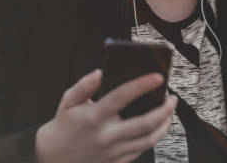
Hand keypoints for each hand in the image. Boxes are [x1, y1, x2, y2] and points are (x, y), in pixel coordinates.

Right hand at [35, 69, 177, 162]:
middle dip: (164, 110)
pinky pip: (141, 151)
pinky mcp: (116, 162)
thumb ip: (84, 85)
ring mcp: (113, 152)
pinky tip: (158, 127)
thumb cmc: (64, 125)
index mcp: (94, 117)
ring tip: (170, 112)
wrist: (53, 157)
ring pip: (148, 140)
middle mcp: (106, 136)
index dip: (142, 84)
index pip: (122, 96)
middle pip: (144, 123)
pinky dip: (153, 138)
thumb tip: (99, 73)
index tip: (158, 77)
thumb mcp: (68, 101)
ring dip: (164, 125)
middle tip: (173, 99)